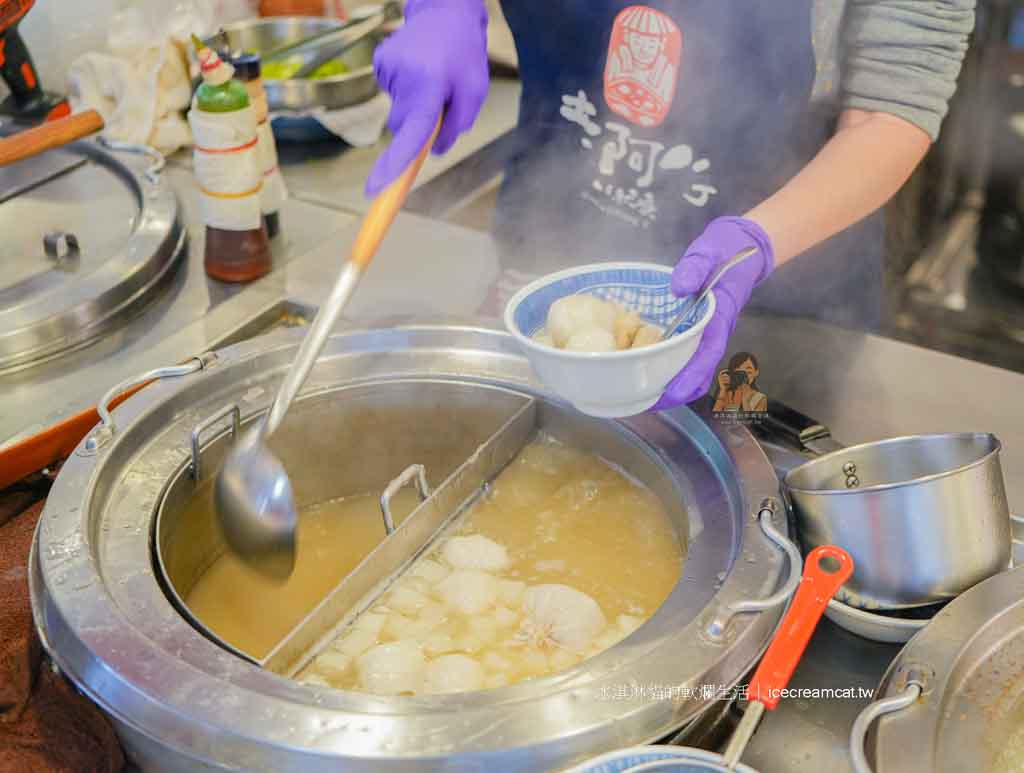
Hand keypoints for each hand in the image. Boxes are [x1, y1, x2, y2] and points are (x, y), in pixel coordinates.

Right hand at [365, 0, 488, 196]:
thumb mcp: (474, 92)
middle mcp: (403, 78)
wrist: (444, 11)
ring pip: (400, 112)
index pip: (410, 134)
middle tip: (442, 99)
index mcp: (428, 86)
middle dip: (422, 124)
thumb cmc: (463, 52)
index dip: (395, 164)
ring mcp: (387, 70)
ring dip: (416, 105)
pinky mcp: (379, 65)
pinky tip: (420, 71)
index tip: (376, 188)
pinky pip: (394, 96)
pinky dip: (407, 92)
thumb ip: (456, 125)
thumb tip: (433, 150)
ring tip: (434, 78)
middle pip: (405, 127)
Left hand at [652, 217, 774, 410]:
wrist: (743, 247)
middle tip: (643, 402)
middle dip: (675, 393)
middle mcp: (715, 332)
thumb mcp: (708, 251)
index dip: (689, 377)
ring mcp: (709, 335)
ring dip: (673, 387)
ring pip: (695, 372)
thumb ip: (694, 267)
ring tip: (643, 395)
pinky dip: (672, 372)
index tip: (670, 392)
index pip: (706, 355)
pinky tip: (649, 371)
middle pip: (700, 374)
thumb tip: (678, 287)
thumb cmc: (726, 250)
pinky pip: (689, 359)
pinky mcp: (701, 332)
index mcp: (719, 318)